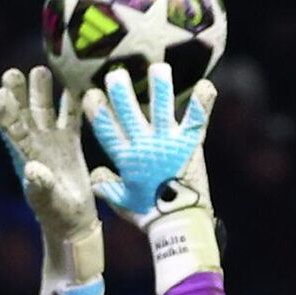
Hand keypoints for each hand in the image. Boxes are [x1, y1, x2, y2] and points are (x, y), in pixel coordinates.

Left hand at [0, 66, 103, 294]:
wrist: (73, 222)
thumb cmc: (56, 215)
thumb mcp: (48, 202)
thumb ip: (40, 185)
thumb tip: (32, 168)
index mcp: (24, 157)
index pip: (10, 130)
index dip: (4, 113)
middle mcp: (34, 145)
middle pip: (24, 113)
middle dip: (18, 93)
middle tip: (12, 73)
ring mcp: (52, 142)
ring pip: (44, 111)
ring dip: (42, 92)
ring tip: (41, 70)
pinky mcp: (70, 143)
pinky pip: (69, 119)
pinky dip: (71, 105)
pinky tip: (74, 86)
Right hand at [84, 63, 220, 294]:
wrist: (179, 224)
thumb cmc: (150, 215)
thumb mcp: (122, 203)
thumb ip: (107, 186)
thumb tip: (93, 175)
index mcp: (126, 158)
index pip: (106, 129)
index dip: (97, 111)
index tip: (90, 94)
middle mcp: (144, 145)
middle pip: (129, 111)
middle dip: (121, 91)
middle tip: (116, 74)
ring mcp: (167, 142)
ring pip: (160, 108)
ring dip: (159, 87)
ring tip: (158, 68)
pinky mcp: (189, 144)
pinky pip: (196, 119)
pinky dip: (201, 102)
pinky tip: (206, 85)